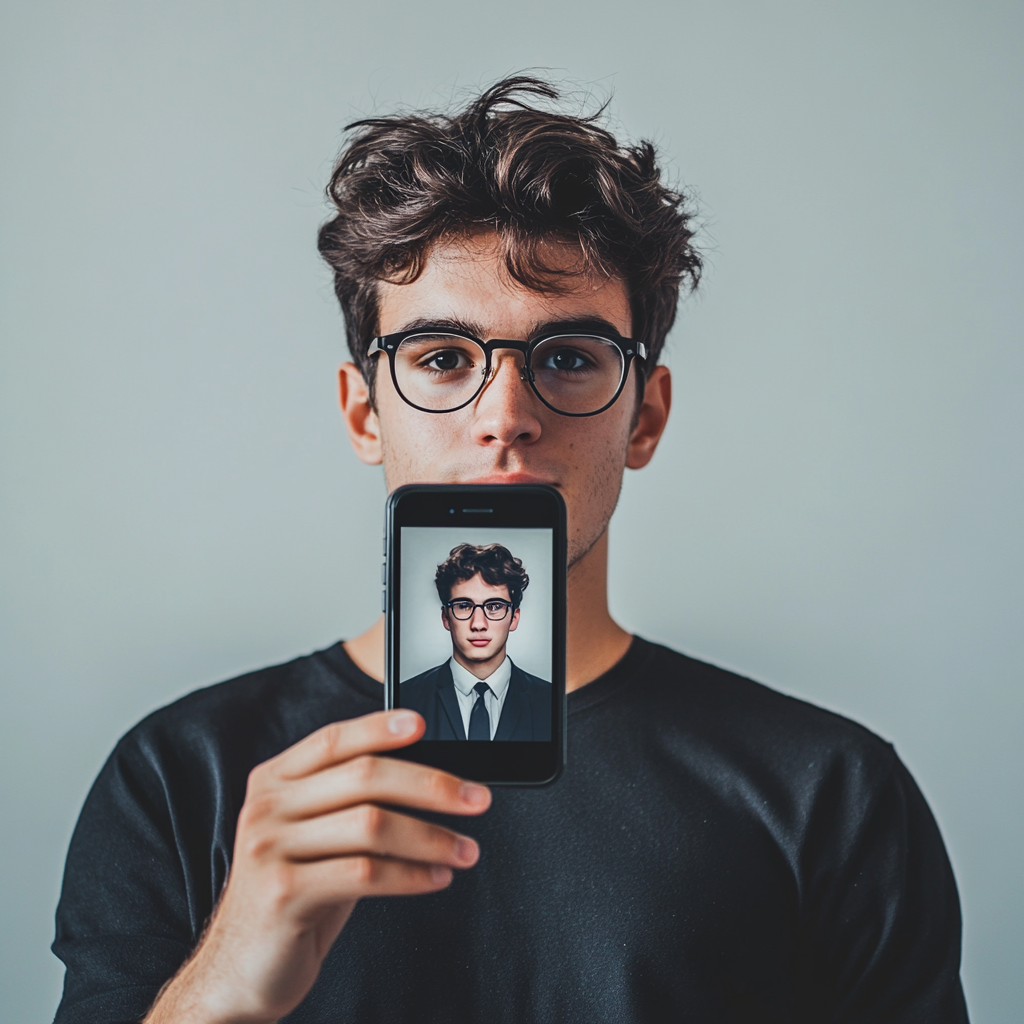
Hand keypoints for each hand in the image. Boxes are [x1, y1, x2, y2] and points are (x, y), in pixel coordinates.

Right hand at [145, 709, 489, 1023]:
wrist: (240, 969)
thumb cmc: (292, 894)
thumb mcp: (314, 837)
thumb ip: (350, 803)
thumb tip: (427, 779)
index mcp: (273, 781)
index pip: (333, 740)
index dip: (378, 727)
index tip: (424, 724)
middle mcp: (266, 807)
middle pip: (364, 777)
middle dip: (431, 785)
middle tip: (477, 798)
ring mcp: (270, 849)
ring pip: (371, 824)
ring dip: (432, 837)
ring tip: (465, 849)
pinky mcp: (282, 893)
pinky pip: (365, 873)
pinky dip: (411, 874)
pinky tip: (436, 878)